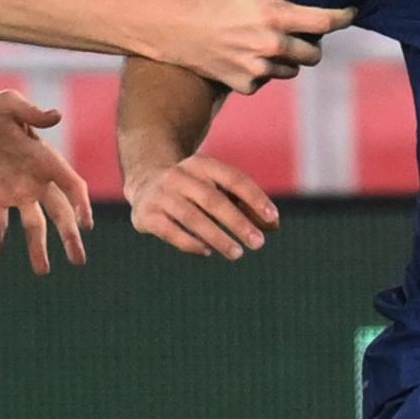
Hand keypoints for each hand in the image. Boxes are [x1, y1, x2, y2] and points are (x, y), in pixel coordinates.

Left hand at [0, 88, 92, 273]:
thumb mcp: (9, 103)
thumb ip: (31, 112)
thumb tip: (57, 117)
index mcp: (45, 158)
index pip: (71, 185)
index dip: (81, 204)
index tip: (86, 225)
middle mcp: (36, 178)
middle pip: (59, 212)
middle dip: (69, 236)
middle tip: (79, 261)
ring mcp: (17, 189)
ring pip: (33, 223)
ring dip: (38, 247)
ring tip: (43, 271)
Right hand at [127, 152, 278, 259]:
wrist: (146, 182)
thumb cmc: (195, 190)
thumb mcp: (219, 189)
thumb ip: (247, 206)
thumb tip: (273, 226)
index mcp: (202, 165)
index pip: (233, 179)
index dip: (254, 198)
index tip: (272, 219)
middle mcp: (179, 176)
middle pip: (213, 200)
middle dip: (238, 222)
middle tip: (258, 243)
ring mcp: (161, 195)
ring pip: (192, 218)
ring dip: (217, 237)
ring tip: (237, 253)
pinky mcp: (146, 215)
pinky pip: (171, 232)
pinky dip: (191, 243)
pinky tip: (207, 251)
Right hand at [164, 0, 351, 94]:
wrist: (175, 29)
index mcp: (276, 16)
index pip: (327, 22)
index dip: (344, 17)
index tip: (350, 11)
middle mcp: (271, 46)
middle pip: (314, 54)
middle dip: (313, 43)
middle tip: (304, 32)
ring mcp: (258, 69)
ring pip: (292, 70)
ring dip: (289, 59)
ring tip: (274, 42)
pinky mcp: (245, 85)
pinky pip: (267, 79)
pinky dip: (263, 70)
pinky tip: (250, 55)